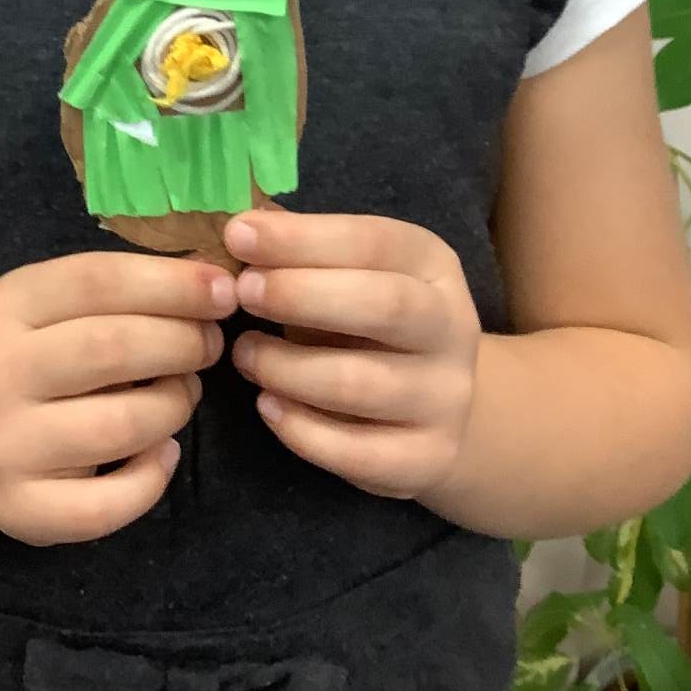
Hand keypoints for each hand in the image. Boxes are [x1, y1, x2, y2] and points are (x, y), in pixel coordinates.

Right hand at [0, 252, 237, 546]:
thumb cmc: (42, 357)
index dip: (172, 283)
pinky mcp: (21, 509)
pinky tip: (164, 452)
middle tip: (210, 344)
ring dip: (175, 404)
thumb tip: (215, 283)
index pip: (98, 280)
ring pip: (122, 425)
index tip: (225, 289)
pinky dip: (153, 478)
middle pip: (112, 348)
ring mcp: (5, 446)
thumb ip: (124, 291)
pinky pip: (108, 504)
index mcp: (9, 305)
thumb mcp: (61, 306)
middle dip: (183, 342)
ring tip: (184, 392)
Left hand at [223, 209, 481, 502]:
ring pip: (362, 384)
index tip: (239, 235)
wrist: (434, 403)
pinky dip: (302, 430)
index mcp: (432, 265)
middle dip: (301, 295)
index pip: (373, 242)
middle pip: (384, 306)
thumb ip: (304, 253)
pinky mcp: (427, 458)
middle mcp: (451, 327)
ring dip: (287, 367)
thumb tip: (241, 232)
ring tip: (244, 354)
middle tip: (241, 292)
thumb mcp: (350, 273)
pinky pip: (358, 452)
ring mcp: (446, 397)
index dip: (303, 238)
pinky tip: (268, 405)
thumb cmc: (369, 321)